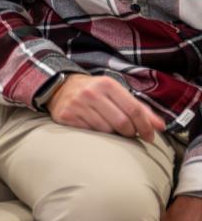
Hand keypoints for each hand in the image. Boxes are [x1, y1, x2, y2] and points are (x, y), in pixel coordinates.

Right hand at [47, 74, 165, 140]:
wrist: (59, 88)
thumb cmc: (94, 92)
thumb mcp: (116, 92)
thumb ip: (139, 108)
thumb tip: (160, 126)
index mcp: (107, 84)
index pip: (134, 109)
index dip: (145, 126)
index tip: (150, 136)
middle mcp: (91, 93)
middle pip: (122, 123)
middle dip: (130, 132)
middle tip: (130, 133)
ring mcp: (77, 105)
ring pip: (106, 130)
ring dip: (113, 134)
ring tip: (110, 127)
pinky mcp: (67, 116)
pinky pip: (90, 133)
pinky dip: (97, 134)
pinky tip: (95, 126)